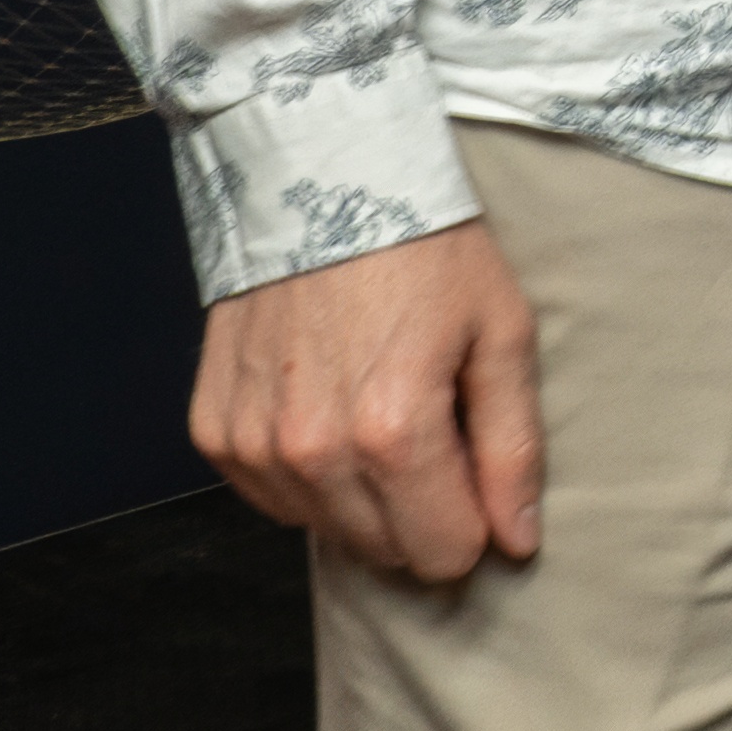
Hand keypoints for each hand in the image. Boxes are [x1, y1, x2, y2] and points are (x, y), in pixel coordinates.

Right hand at [191, 218, 545, 580]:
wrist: (322, 177)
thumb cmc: (425, 247)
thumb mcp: (501, 332)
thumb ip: (513, 448)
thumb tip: (517, 539)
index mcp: (393, 432)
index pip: (444, 553)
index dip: (473, 517)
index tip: (475, 462)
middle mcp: (312, 449)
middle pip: (385, 550)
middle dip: (421, 508)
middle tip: (431, 421)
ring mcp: (252, 443)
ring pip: (326, 529)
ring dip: (361, 492)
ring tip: (378, 404)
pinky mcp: (214, 431)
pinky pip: (272, 497)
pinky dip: (307, 471)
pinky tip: (329, 406)